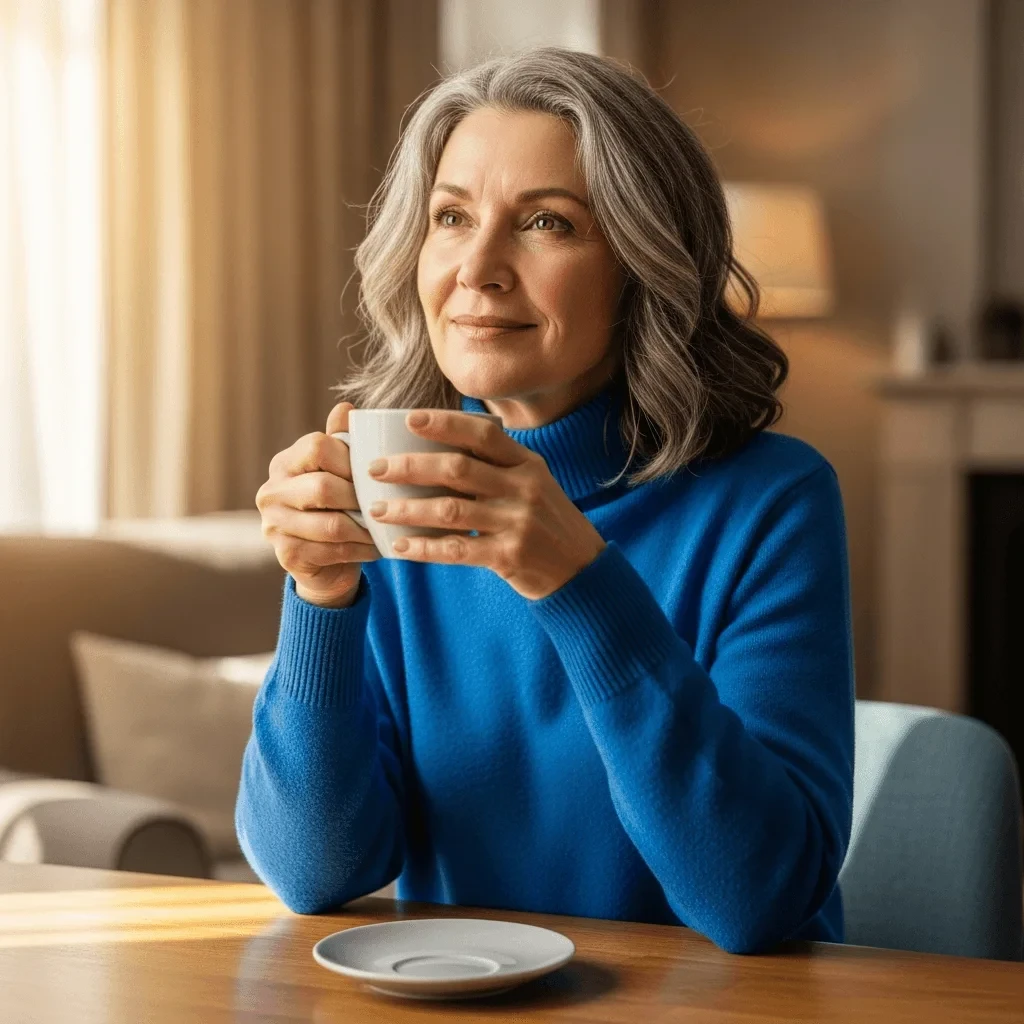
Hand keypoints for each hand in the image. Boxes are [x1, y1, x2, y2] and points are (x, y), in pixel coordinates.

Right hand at [256, 402, 380, 607]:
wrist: (325, 562)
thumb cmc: (337, 507)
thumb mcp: (340, 471)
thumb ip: (342, 441)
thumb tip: (346, 408)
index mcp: (284, 463)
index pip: (316, 446)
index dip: (350, 459)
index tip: (373, 473)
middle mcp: (271, 492)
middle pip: (322, 487)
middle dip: (360, 498)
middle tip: (385, 504)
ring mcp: (274, 526)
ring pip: (331, 525)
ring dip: (365, 528)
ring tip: (386, 528)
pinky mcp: (287, 556)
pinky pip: (332, 551)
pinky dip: (361, 550)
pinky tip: (376, 547)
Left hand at [364, 410, 606, 599]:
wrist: (583, 570)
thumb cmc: (546, 522)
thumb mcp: (533, 484)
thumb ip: (497, 466)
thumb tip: (439, 445)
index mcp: (527, 464)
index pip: (482, 434)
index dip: (444, 423)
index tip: (408, 418)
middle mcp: (523, 488)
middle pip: (457, 469)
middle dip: (410, 466)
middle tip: (375, 468)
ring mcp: (517, 522)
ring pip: (450, 510)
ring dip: (408, 509)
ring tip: (376, 509)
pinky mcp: (509, 556)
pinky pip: (457, 550)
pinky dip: (424, 547)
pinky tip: (399, 546)